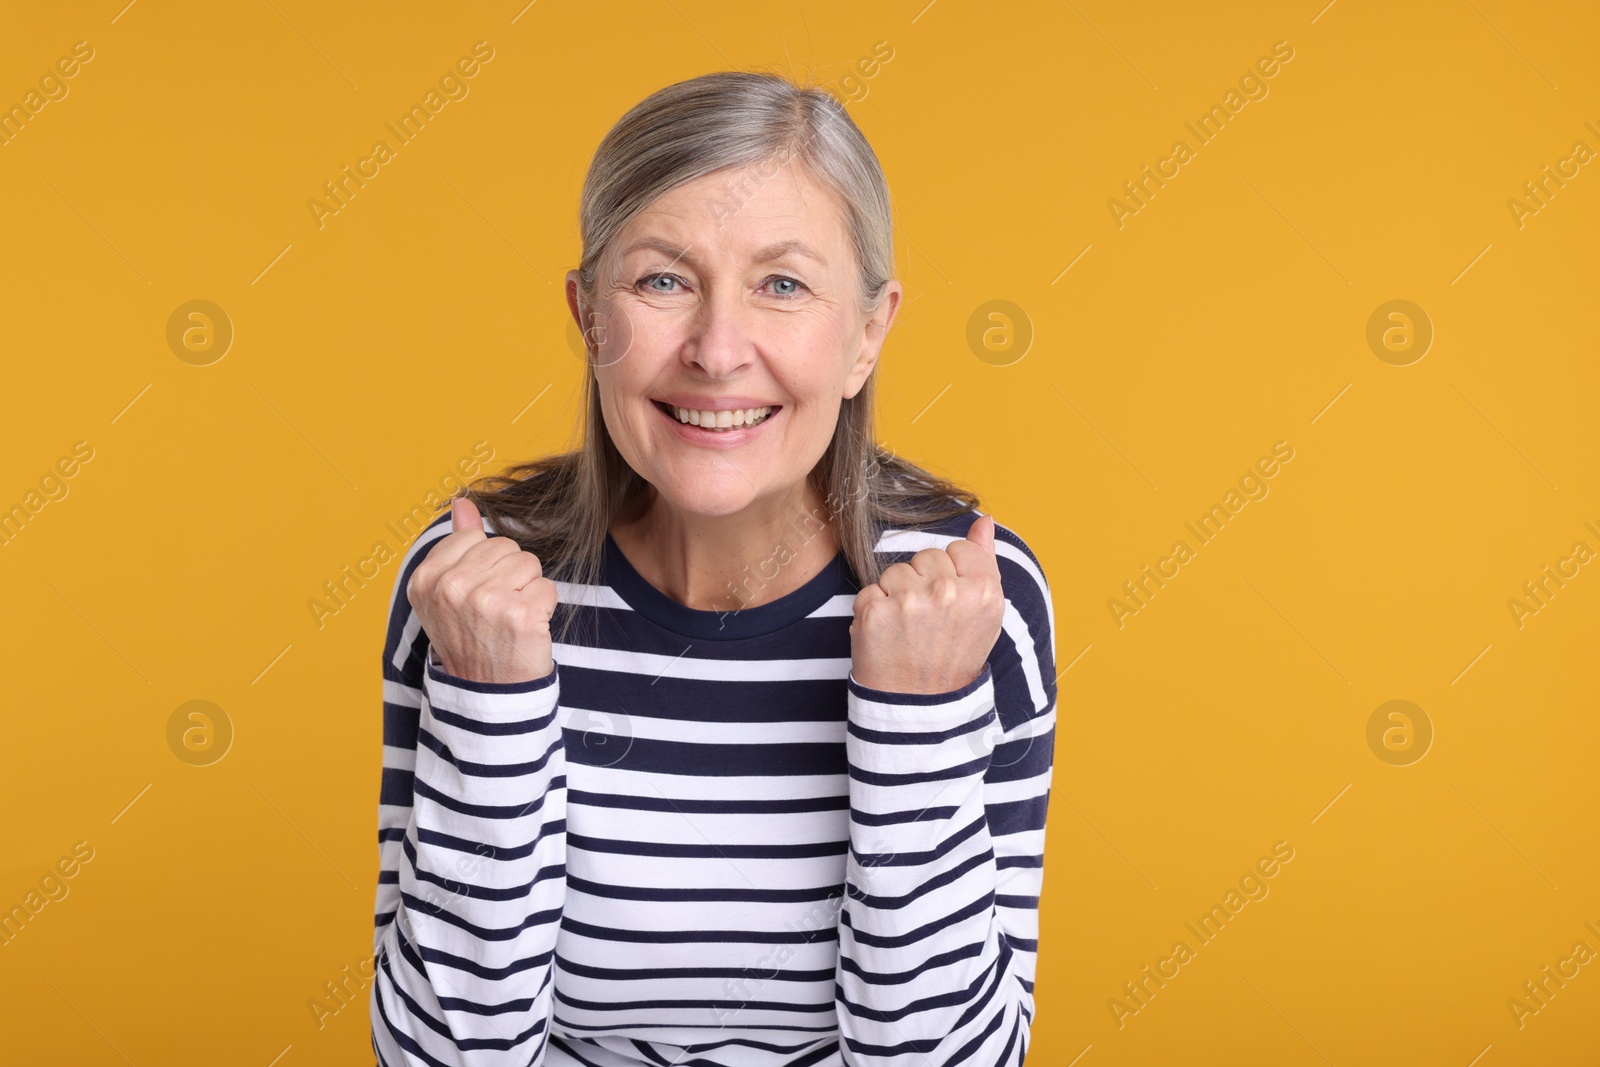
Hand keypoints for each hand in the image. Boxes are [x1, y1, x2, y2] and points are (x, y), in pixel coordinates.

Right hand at [405, 497, 557, 684]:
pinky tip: (526, 629)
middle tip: (495, 612)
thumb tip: (462, 501)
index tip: (475, 596)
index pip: (475, 537)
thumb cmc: (470, 639)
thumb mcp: (447, 593)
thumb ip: (456, 543)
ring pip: (529, 564)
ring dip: (528, 590)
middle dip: (509, 575)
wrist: (486, 693)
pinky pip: (548, 587)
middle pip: (505, 547)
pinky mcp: (520, 614)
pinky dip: (544, 607)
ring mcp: (485, 601)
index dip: (485, 564)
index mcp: (426, 579)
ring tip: (509, 619)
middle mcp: (451, 588)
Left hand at [849, 514, 1004, 694]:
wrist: (920, 707)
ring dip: (898, 595)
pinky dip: (874, 611)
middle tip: (930, 623)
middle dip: (924, 583)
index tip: (951, 605)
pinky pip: (871, 589)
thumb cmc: (954, 657)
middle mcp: (949, 593)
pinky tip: (889, 636)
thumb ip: (984, 561)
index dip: (952, 575)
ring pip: (897, 570)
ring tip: (909, 630)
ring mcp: (910, 601)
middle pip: (927, 557)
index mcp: (984, 591)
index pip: (958, 549)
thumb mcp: (985, 614)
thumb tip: (984, 520)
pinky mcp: (874, 611)